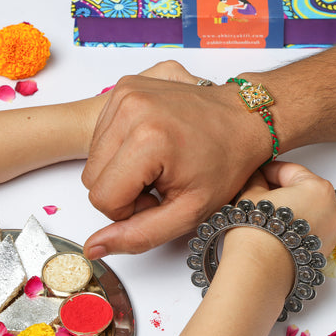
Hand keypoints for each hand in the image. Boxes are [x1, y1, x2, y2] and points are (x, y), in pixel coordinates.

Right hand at [82, 61, 271, 257]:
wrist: (243, 119)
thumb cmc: (226, 162)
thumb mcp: (190, 211)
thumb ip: (140, 235)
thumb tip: (93, 247)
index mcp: (148, 139)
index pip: (101, 198)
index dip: (129, 210)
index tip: (160, 198)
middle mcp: (130, 107)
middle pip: (92, 178)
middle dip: (123, 190)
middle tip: (161, 182)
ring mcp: (125, 92)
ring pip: (95, 157)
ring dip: (122, 169)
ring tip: (159, 163)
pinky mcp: (124, 88)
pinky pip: (102, 134)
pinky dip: (122, 148)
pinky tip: (152, 146)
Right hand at [238, 161, 335, 255]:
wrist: (258, 273)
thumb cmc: (257, 231)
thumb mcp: (251, 195)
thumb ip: (258, 180)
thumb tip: (258, 177)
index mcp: (317, 187)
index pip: (290, 170)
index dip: (269, 170)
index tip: (257, 174)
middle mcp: (332, 208)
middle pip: (303, 189)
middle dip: (280, 189)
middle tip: (258, 192)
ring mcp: (331, 232)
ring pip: (308, 210)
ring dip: (288, 208)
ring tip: (265, 212)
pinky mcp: (324, 251)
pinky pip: (309, 229)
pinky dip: (294, 226)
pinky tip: (274, 229)